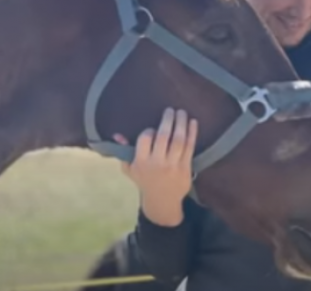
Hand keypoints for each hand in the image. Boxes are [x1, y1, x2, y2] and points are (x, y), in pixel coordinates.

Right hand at [113, 107, 197, 225]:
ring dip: (181, 123)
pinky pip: (190, 147)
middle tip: (171, 110)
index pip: (145, 139)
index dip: (149, 131)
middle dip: (167, 120)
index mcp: (141, 162)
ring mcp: (173, 166)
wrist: (162, 201)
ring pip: (178, 140)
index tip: (153, 129)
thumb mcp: (130, 169)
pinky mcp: (185, 168)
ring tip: (182, 112)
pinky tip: (193, 122)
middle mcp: (157, 163)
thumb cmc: (145, 181)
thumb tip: (117, 135)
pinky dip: (192, 133)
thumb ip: (123, 152)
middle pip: (163, 136)